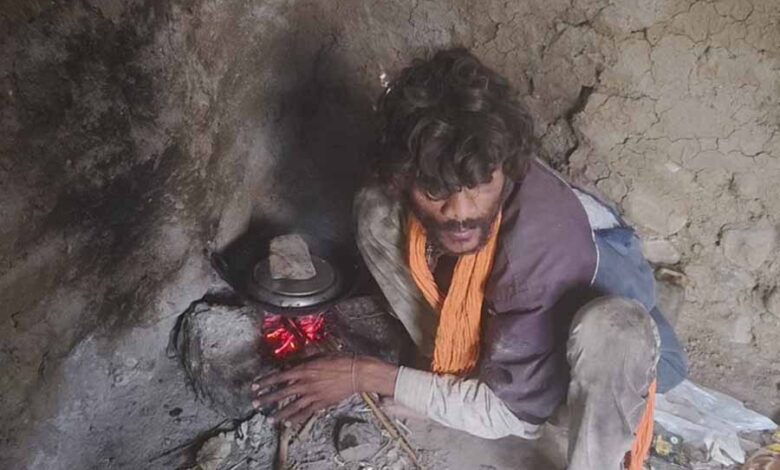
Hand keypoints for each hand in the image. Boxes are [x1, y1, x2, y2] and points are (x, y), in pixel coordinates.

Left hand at [251, 355, 397, 424]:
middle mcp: (306, 383)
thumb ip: (306, 356)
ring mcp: (313, 395)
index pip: (280, 376)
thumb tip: (295, 358)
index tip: (255, 386)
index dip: (266, 381)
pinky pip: (306, 412)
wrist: (356, 372)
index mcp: (304, 369)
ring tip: (269, 418)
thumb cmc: (340, 360)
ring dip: (279, 413)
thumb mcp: (321, 354)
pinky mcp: (321, 403)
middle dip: (267, 398)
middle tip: (255, 403)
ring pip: (292, 406)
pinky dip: (297, 418)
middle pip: (282, 393)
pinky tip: (288, 423)